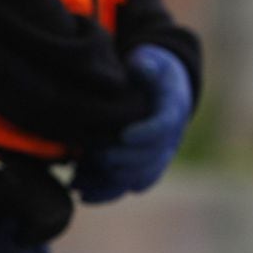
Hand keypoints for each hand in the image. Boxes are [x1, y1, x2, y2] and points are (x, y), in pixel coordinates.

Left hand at [73, 45, 192, 202]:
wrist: (159, 91)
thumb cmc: (150, 71)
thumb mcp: (151, 59)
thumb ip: (147, 63)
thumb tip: (141, 65)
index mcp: (172, 109)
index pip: (164, 126)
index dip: (146, 134)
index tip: (124, 135)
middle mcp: (169, 139)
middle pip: (151, 158)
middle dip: (125, 160)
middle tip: (98, 157)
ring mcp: (156, 157)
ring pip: (138, 178)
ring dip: (111, 183)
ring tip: (80, 182)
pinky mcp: (141, 168)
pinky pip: (127, 186)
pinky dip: (107, 193)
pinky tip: (83, 193)